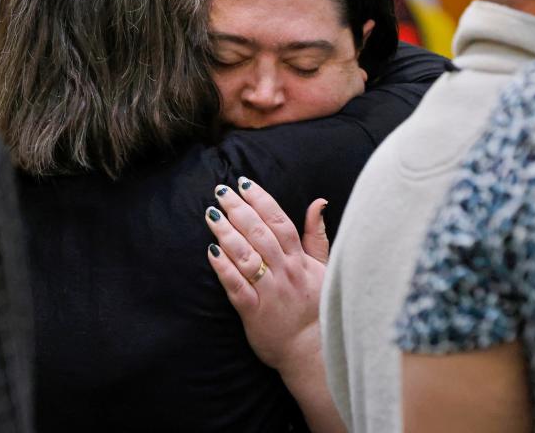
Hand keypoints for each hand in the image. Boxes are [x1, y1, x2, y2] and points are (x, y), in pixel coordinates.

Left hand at [204, 176, 328, 372]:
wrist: (312, 350)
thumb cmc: (316, 305)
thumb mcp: (323, 268)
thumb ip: (316, 235)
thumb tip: (318, 202)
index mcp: (299, 259)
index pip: (280, 222)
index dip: (261, 200)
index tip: (244, 184)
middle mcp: (284, 271)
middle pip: (259, 233)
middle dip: (238, 209)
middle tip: (221, 192)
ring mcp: (269, 291)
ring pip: (246, 256)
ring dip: (227, 233)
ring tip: (211, 215)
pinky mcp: (254, 311)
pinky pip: (237, 286)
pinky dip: (224, 268)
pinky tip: (212, 252)